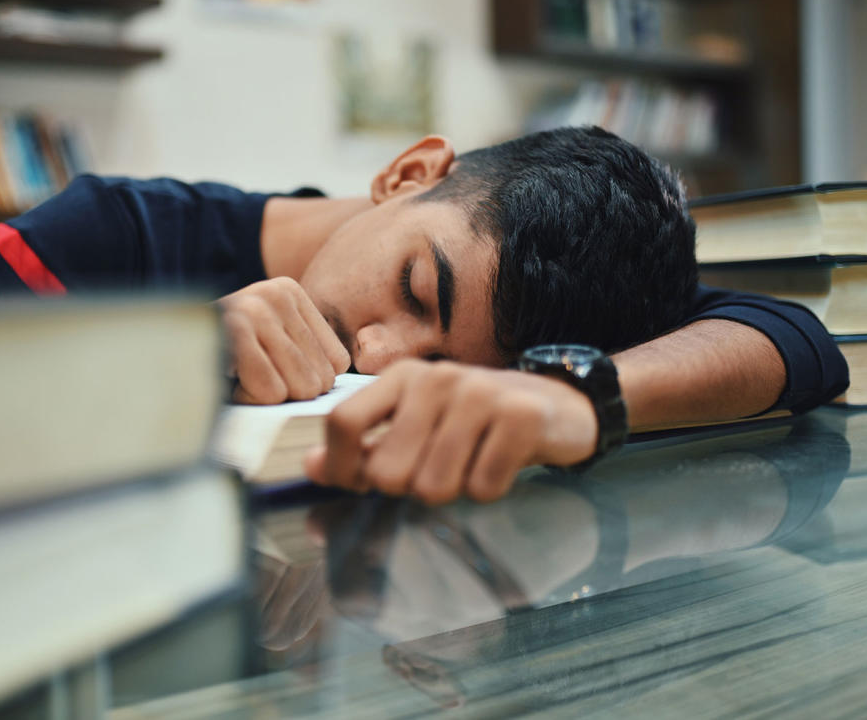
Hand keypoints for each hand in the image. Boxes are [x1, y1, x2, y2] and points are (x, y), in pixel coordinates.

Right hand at [217, 277, 350, 403]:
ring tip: (239, 377)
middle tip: (253, 378)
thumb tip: (344, 385)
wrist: (159, 354)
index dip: (307, 380)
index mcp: (289, 292)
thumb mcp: (265, 340)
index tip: (272, 370)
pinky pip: (271, 391)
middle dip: (288, 392)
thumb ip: (305, 353)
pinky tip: (229, 382)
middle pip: (322, 378)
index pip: (338, 361)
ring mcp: (255, 310)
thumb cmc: (219, 357)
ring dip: (267, 397)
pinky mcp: (234, 331)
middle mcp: (276, 295)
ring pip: (301, 388)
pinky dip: (251, 400)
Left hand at [304, 360, 598, 503]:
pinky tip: (500, 464)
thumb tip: (309, 469)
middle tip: (437, 472)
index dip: (340, 467)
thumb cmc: (474, 421)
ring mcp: (480, 393)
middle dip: (409, 489)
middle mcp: (436, 377)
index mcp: (401, 376)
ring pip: (434, 485)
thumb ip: (364, 445)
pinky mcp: (520, 416)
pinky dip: (490, 489)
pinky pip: (483, 486)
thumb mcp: (415, 424)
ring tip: (471, 464)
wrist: (556, 404)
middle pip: (387, 471)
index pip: (343, 423)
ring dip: (453, 491)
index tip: (355, 487)